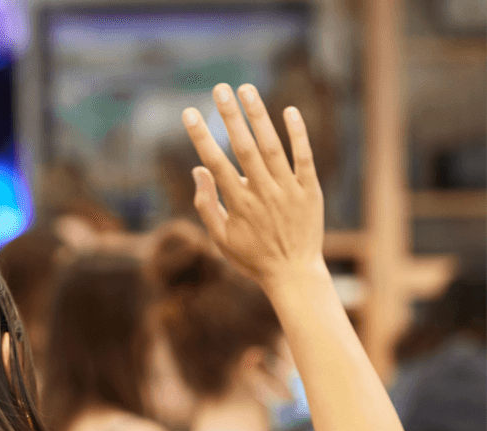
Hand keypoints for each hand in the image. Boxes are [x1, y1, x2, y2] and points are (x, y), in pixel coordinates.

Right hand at [182, 84, 324, 290]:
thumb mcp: (222, 239)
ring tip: (246, 89)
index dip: (201, 136)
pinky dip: (298, 134)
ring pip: (272, 146)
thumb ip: (208, 205)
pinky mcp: (310, 190)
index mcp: (239, 205)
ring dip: (259, 116)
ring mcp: (288, 190)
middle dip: (229, 116)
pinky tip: (289, 110)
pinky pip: (304, 157)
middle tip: (219, 89)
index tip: (188, 113)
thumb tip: (198, 170)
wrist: (293, 274)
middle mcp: (263, 194)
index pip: (216, 163)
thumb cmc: (253, 258)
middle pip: (244, 147)